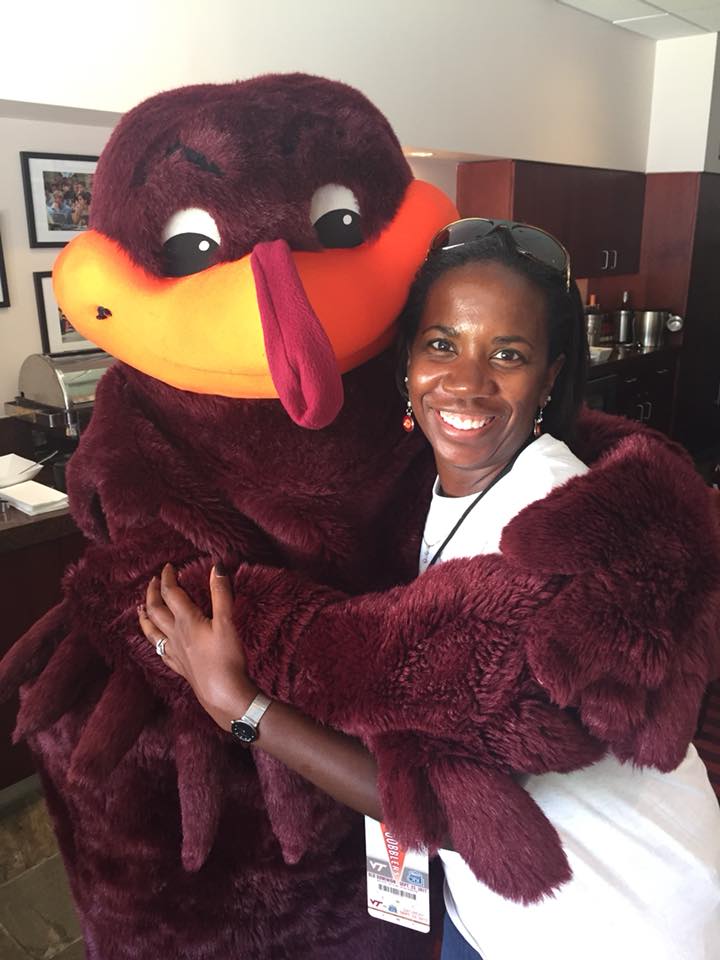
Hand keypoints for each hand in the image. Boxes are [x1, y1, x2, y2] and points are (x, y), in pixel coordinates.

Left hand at [138, 563, 257, 729]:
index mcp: (186, 621)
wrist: (222, 694)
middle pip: (156, 610)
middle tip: (153, 581)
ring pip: (152, 631)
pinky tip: (157, 641)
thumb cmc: (226, 658)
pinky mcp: (179, 666)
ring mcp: (174, 652)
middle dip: (152, 593)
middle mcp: (175, 634)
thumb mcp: (227, 622)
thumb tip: (217, 566)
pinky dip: (154, 640)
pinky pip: (160, 650)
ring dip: (146, 617)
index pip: (171, 593)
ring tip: (140, 608)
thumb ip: (221, 593)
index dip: (167, 578)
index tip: (168, 567)